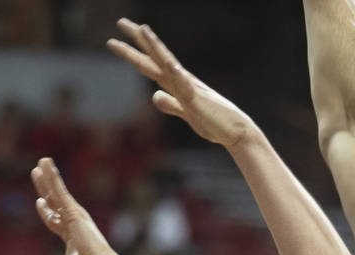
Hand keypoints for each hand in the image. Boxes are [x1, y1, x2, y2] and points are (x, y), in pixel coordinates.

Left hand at [31, 157, 118, 254]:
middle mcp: (74, 222)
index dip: (46, 211)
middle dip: (46, 188)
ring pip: (57, 192)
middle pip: (55, 201)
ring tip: (41, 161)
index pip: (55, 220)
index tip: (39, 201)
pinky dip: (52, 177)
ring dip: (48, 176)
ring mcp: (74, 215)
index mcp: (72, 235)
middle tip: (38, 173)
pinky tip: (45, 165)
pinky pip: (59, 190)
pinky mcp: (73, 211)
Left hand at [108, 18, 256, 149]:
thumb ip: (170, 104)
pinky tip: (168, 62)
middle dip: (138, 40)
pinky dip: (176, 72)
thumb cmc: (214, 123)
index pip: (152, 63)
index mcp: (178, 83)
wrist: (236, 132)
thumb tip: (155, 95)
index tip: (118, 39)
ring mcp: (189, 87)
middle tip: (120, 22)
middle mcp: (182, 80)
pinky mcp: (196, 100)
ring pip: (167, 64)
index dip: (135, 51)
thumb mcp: (186, 114)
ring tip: (142, 30)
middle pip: (155, 56)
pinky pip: (184, 84)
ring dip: (156, 47)